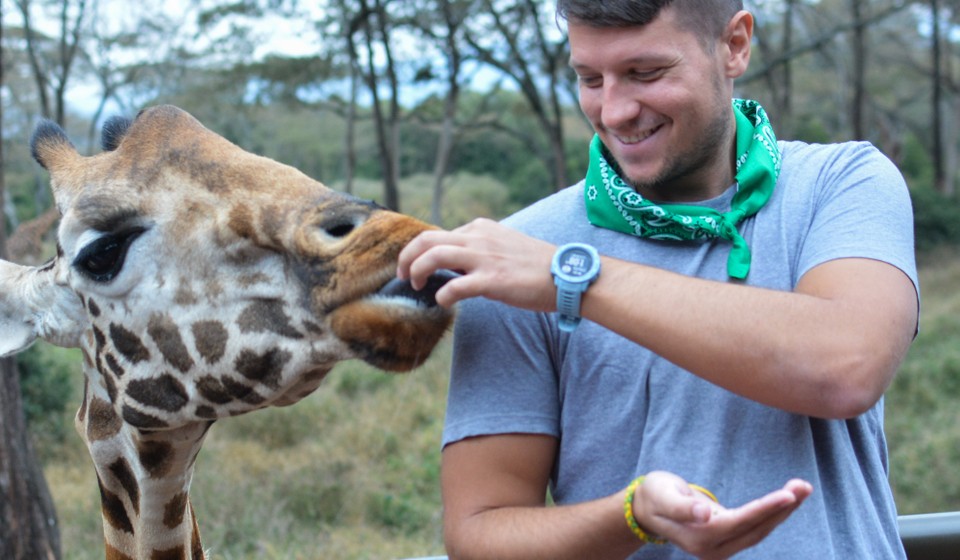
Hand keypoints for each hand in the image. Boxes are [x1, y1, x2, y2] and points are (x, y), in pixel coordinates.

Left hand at [397, 218, 557, 309]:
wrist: (566, 275)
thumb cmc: (537, 266)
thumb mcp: (503, 246)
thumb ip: (479, 250)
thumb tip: (455, 265)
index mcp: (480, 228)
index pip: (438, 234)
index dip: (419, 251)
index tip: (414, 266)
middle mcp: (478, 237)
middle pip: (426, 240)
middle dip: (406, 258)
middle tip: (402, 276)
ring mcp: (484, 258)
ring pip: (433, 256)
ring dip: (416, 272)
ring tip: (415, 287)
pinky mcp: (492, 280)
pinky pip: (454, 287)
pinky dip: (442, 295)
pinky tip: (444, 303)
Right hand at [631, 471, 812, 559]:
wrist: (646, 510)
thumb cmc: (654, 495)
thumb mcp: (663, 495)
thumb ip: (682, 506)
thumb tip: (704, 513)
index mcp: (700, 537)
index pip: (741, 522)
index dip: (766, 509)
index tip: (789, 494)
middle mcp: (714, 549)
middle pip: (757, 529)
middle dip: (783, 508)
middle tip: (805, 485)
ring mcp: (721, 549)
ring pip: (759, 531)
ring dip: (783, 511)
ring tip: (802, 488)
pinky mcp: (726, 542)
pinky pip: (755, 528)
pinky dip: (772, 514)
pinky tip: (787, 500)